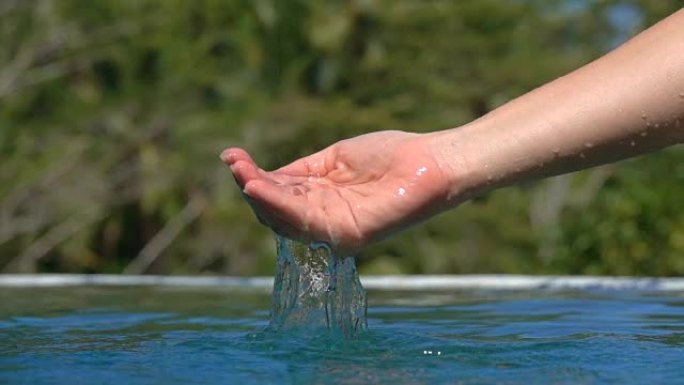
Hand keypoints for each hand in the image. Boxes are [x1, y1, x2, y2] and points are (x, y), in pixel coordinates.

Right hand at [221, 130, 451, 254]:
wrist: (429, 160)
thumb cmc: (390, 156)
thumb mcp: (335, 159)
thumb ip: (301, 171)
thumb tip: (263, 175)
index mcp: (321, 201)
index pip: (279, 195)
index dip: (255, 178)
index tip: (232, 156)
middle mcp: (324, 220)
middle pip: (276, 211)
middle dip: (251, 186)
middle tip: (233, 162)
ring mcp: (334, 230)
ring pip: (284, 219)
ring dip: (259, 196)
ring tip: (240, 173)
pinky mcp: (346, 234)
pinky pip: (304, 220)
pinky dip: (278, 203)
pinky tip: (257, 185)